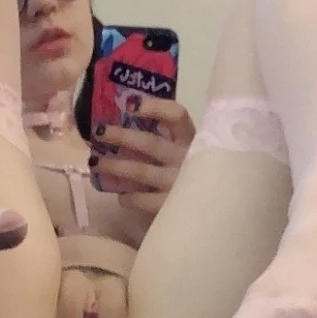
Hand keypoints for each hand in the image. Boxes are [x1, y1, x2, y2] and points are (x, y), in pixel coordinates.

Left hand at [89, 98, 195, 218]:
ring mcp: (177, 183)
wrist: (221, 212)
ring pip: (138, 171)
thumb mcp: (198, 153)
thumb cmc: (206, 178)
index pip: (176, 115)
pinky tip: (121, 197)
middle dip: (120, 136)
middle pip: (149, 142)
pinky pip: (140, 200)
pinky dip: (127, 197)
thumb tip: (138, 121)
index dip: (154, 107)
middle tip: (98, 132)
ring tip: (95, 163)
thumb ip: (176, 141)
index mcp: (195, 140)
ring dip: (113, 166)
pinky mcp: (170, 207)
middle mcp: (186, 159)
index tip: (131, 105)